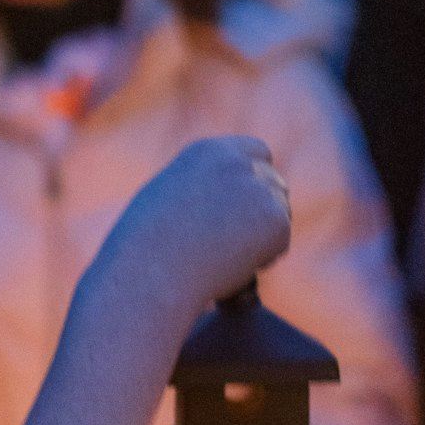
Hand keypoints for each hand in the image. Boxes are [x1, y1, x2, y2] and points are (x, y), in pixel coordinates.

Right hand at [98, 137, 290, 322]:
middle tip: (242, 241)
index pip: (256, 152)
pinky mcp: (275, 220)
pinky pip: (280, 241)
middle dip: (264, 207)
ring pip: (280, 211)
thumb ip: (200, 190)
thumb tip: (222, 204)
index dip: (255, 178)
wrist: (150, 273)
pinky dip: (263, 258)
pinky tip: (230, 267)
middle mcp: (237, 162)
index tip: (248, 205)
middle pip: (273, 180)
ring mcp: (258, 188)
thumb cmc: (144, 248)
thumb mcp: (165, 201)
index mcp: (208, 151)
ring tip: (223, 258)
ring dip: (262, 234)